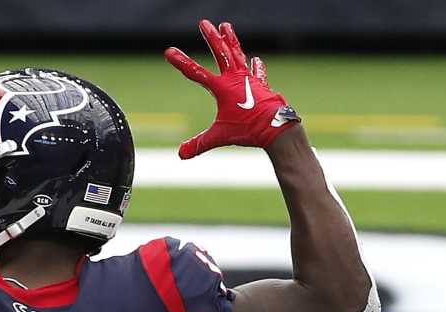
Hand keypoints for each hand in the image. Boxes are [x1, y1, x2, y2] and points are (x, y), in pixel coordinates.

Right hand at [165, 19, 298, 159]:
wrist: (276, 127)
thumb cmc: (247, 130)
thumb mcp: (219, 136)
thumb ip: (199, 144)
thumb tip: (181, 154)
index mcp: (222, 88)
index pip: (196, 73)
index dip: (181, 62)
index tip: (169, 51)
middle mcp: (235, 79)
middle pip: (221, 53)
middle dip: (211, 38)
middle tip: (204, 23)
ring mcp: (250, 79)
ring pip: (238, 55)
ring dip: (231, 40)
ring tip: (226, 26)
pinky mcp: (261, 85)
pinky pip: (257, 73)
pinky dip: (256, 67)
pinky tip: (256, 60)